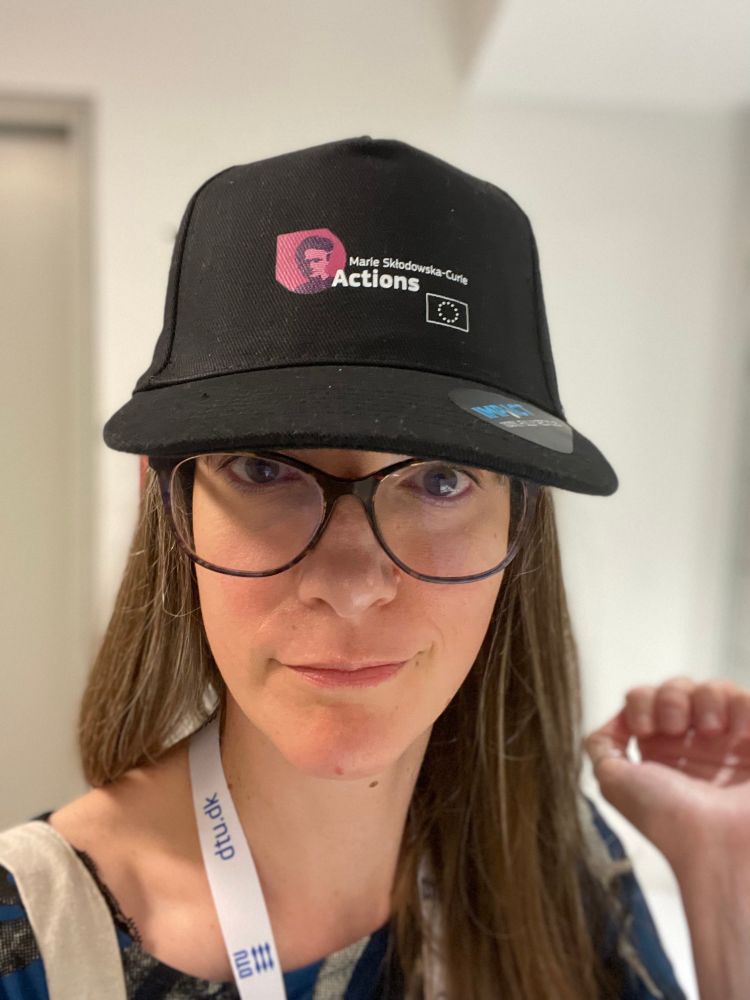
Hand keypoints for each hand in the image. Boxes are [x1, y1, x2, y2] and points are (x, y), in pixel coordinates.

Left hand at [584, 676, 749, 871]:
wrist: (718, 849)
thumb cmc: (666, 820)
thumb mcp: (614, 781)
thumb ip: (602, 745)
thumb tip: (616, 719)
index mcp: (660, 751)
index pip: (646, 699)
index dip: (641, 702)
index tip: (645, 729)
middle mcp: (695, 745)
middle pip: (679, 687)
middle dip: (671, 697)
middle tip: (674, 728)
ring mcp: (731, 744)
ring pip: (715, 689)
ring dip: (706, 698)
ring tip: (710, 730)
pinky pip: (748, 701)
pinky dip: (740, 706)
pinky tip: (736, 732)